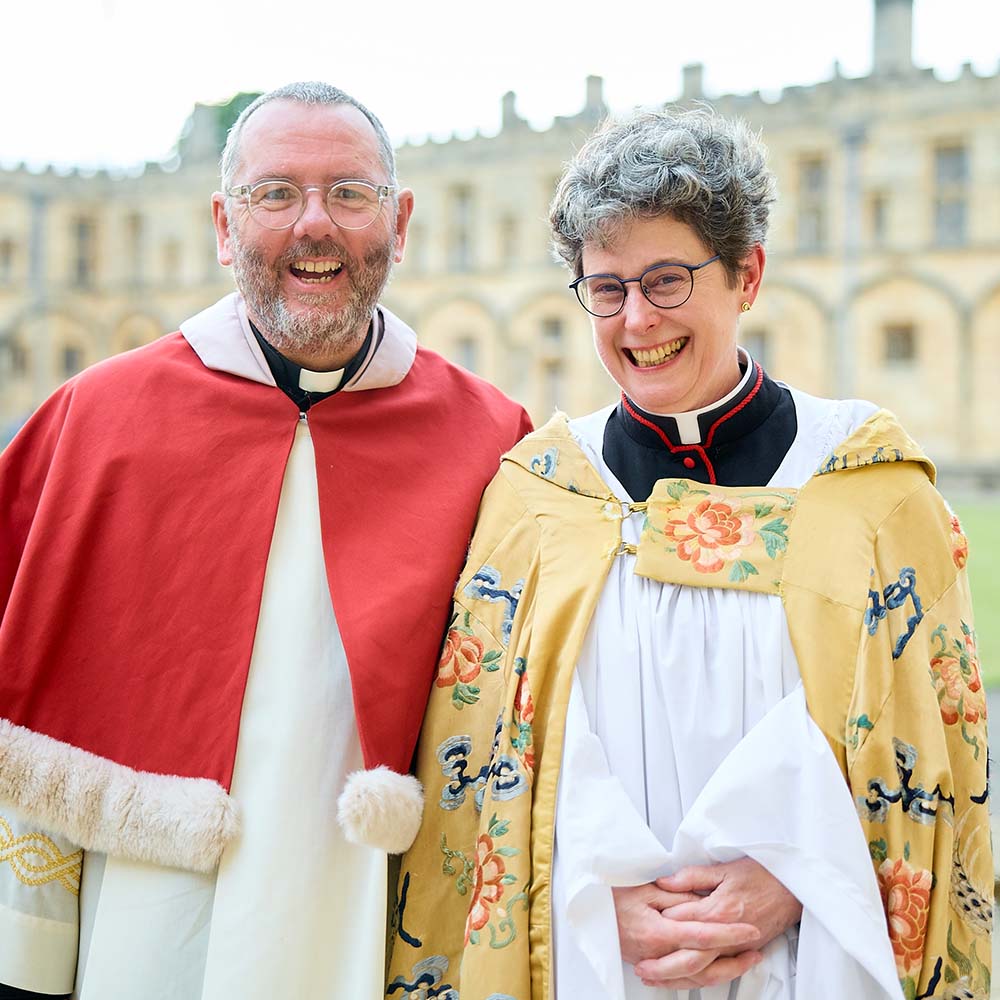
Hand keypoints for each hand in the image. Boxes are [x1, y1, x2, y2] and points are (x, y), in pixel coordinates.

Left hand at [631, 858, 800, 987]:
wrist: (791, 888)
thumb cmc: (760, 875)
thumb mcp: (723, 868)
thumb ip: (692, 876)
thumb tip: (664, 881)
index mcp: (718, 910)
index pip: (681, 922)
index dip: (660, 924)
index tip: (642, 924)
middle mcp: (725, 934)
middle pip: (689, 957)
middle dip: (663, 965)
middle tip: (642, 966)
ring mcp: (734, 947)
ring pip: (703, 971)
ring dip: (678, 977)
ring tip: (655, 978)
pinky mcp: (741, 953)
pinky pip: (718, 972)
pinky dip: (698, 979)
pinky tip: (683, 979)